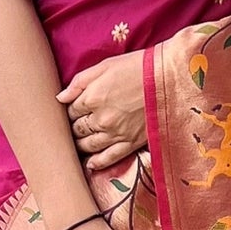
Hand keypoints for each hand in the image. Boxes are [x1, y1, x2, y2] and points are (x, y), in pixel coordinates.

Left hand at [59, 51, 146, 171]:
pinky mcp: (131, 143)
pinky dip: (97, 162)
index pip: (70, 110)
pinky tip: (90, 164)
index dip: (70, 110)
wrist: (170, 78)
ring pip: (89, 145)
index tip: (74, 109)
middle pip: (77, 129)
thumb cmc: (138, 66)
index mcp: (92, 98)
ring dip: (81, 145)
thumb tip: (59, 98)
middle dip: (74, 127)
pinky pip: (109, 158)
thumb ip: (79, 82)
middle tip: (76, 125)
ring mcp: (116, 133)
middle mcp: (101, 119)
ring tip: (79, 143)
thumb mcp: (105, 66)